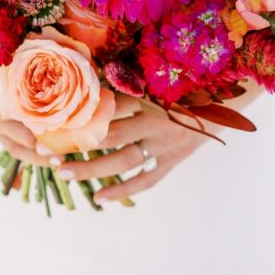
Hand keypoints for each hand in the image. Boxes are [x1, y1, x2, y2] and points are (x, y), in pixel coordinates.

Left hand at [50, 93, 209, 202]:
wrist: (225, 101)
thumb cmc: (185, 83)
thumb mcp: (158, 76)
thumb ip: (129, 80)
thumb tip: (92, 79)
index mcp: (151, 95)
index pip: (110, 105)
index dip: (81, 112)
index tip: (53, 119)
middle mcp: (156, 121)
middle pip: (111, 135)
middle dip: (79, 143)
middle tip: (49, 151)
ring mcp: (165, 144)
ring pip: (124, 161)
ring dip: (93, 168)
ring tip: (65, 174)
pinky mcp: (173, 160)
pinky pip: (146, 180)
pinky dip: (123, 190)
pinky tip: (99, 198)